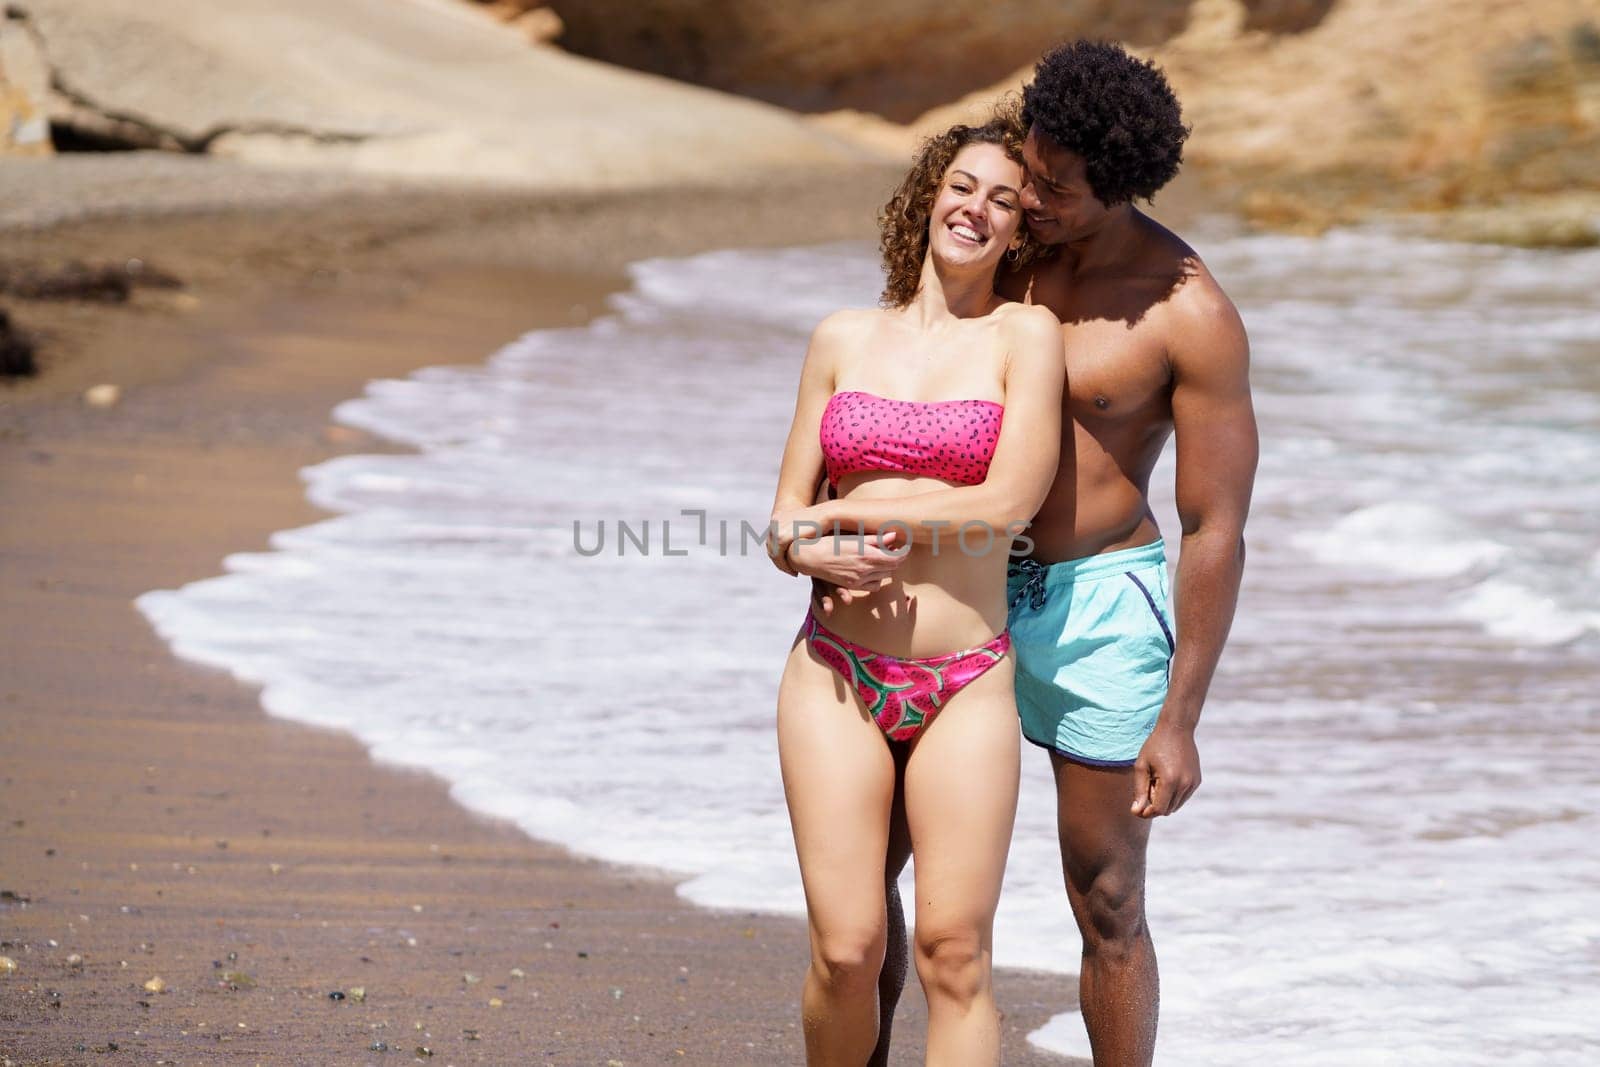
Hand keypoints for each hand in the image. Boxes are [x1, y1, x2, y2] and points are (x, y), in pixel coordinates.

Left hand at [767, 503, 832, 572]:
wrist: (823, 513)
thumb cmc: (819, 520)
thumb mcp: (803, 525)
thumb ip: (796, 533)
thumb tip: (795, 545)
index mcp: (778, 518)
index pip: (773, 541)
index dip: (780, 554)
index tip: (790, 564)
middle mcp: (774, 523)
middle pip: (771, 548)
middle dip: (780, 562)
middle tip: (791, 572)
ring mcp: (776, 530)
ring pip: (774, 553)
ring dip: (783, 565)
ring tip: (794, 572)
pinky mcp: (781, 537)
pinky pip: (778, 555)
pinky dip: (785, 565)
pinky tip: (795, 570)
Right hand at [793, 532, 908, 613]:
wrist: (809, 556)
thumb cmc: (829, 541)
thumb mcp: (853, 537)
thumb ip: (875, 539)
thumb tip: (894, 536)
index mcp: (868, 556)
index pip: (896, 558)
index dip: (904, 552)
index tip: (905, 546)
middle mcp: (865, 570)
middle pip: (892, 568)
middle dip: (897, 559)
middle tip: (898, 549)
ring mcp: (859, 580)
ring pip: (884, 577)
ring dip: (887, 568)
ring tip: (885, 558)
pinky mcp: (852, 586)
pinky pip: (873, 587)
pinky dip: (877, 580)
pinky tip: (874, 571)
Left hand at [1130, 720, 1200, 818]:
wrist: (1177, 729)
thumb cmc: (1154, 746)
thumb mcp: (1141, 766)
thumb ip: (1139, 790)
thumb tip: (1137, 812)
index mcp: (1170, 780)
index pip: (1159, 809)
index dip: (1147, 812)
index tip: (1137, 808)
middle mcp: (1184, 784)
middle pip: (1167, 810)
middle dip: (1155, 804)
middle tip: (1148, 785)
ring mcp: (1193, 783)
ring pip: (1175, 805)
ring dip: (1164, 800)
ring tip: (1158, 779)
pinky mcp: (1196, 781)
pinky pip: (1183, 797)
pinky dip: (1173, 794)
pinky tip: (1167, 776)